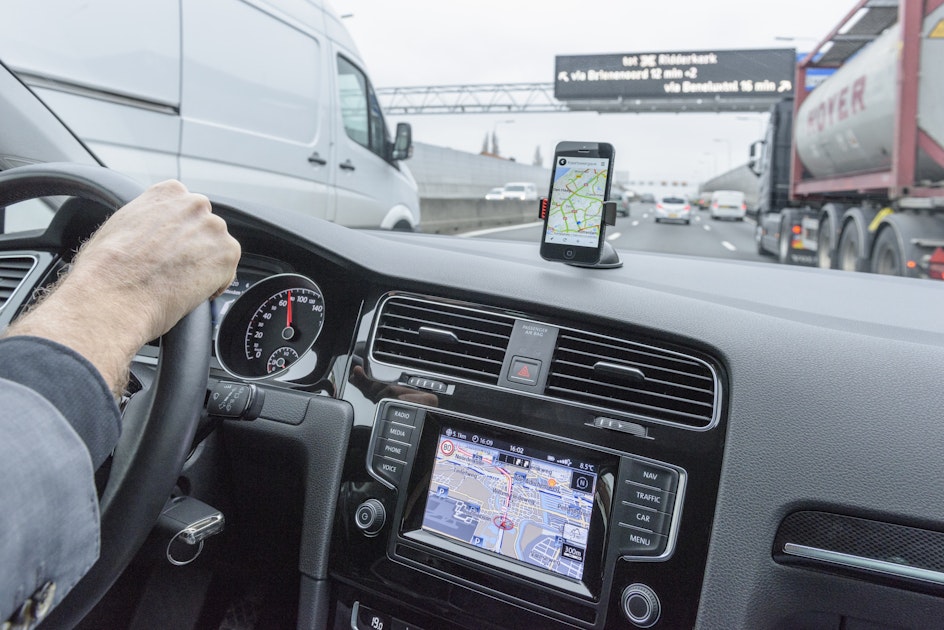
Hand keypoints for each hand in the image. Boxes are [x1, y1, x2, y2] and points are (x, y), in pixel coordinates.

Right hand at [5, 180, 240, 393]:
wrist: (115, 294)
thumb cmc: (106, 268)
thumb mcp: (119, 226)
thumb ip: (145, 220)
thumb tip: (146, 232)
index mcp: (168, 192)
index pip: (185, 209)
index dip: (179, 232)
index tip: (171, 248)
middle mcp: (194, 204)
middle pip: (205, 227)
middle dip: (195, 247)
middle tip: (177, 269)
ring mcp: (214, 227)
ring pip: (217, 248)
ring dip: (205, 265)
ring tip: (181, 284)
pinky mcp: (227, 254)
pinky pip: (228, 271)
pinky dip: (215, 284)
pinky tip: (193, 293)